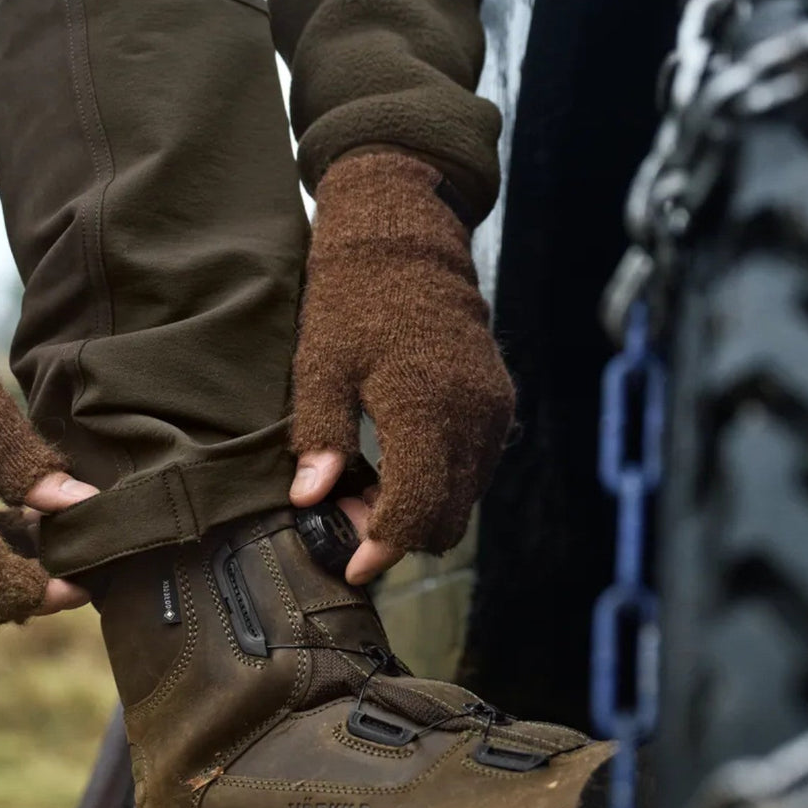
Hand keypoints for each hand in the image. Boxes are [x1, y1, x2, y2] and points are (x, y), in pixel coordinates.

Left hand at [289, 151, 514, 584]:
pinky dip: (438, 486)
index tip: (351, 566)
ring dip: (419, 513)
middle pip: (447, 518)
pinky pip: (473, 471)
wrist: (405, 241)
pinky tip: (395, 469)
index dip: (383, 548)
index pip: (417, 510)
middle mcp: (472, 416)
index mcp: (426, 408)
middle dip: (398, 535)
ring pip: (463, 499)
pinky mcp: (497, 405)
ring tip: (364, 490)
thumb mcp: (320, 367)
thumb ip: (320, 437)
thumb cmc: (352, 302)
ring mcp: (492, 411)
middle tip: (347, 520)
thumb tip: (310, 500)